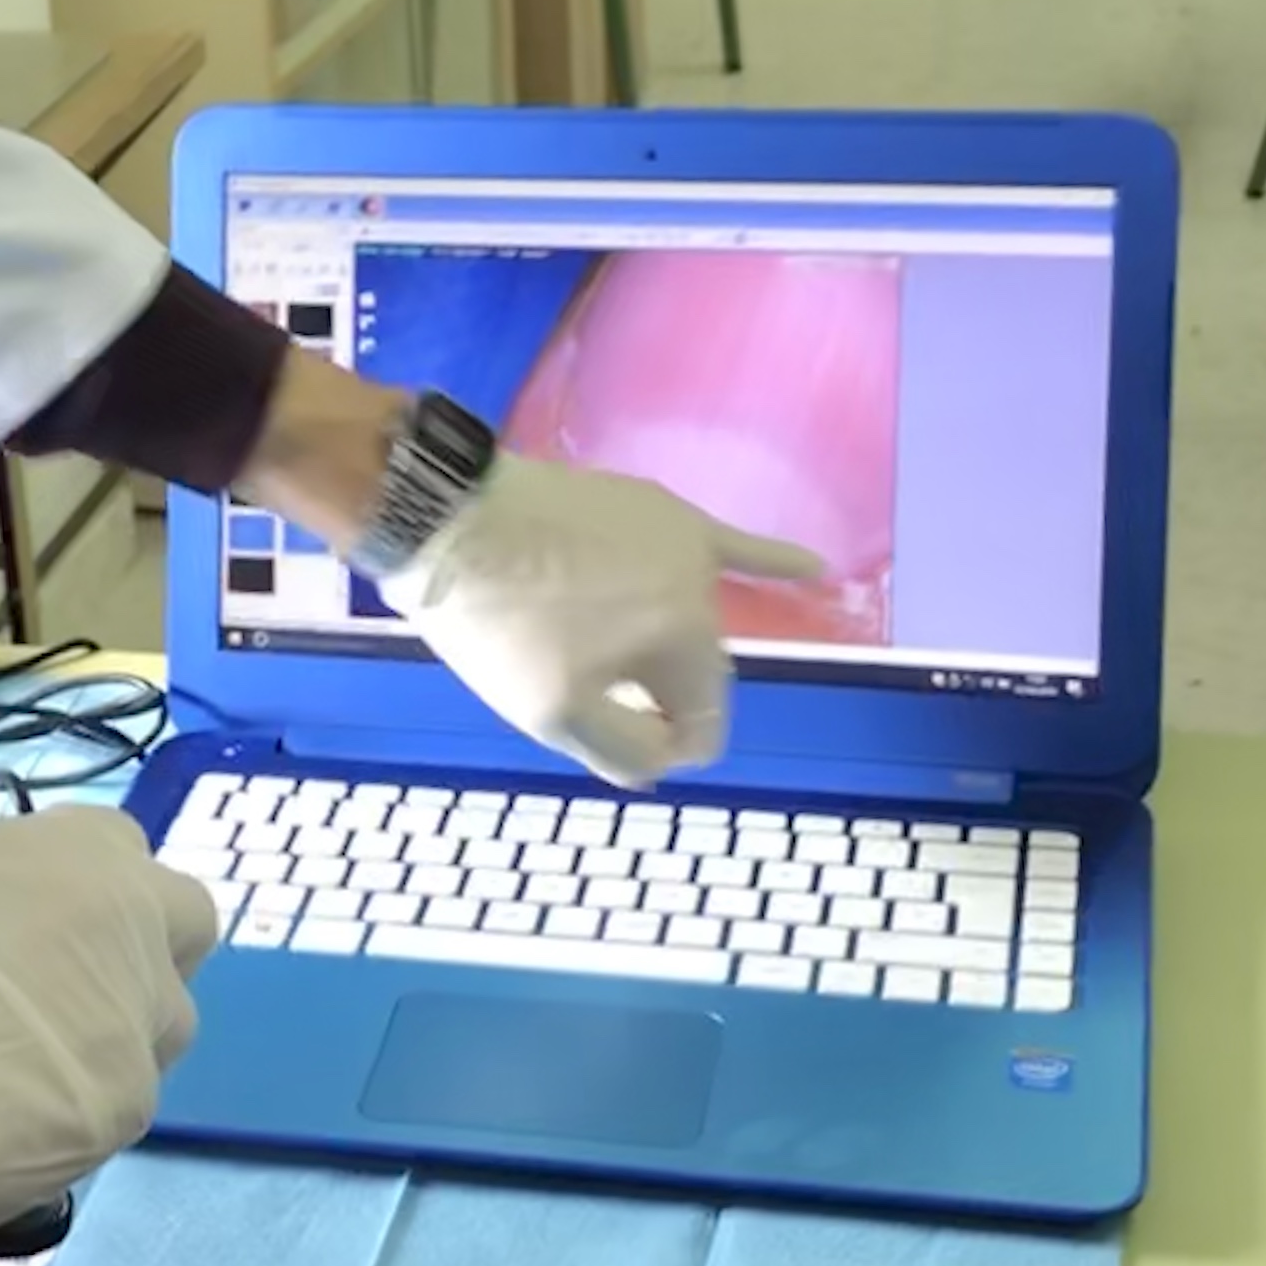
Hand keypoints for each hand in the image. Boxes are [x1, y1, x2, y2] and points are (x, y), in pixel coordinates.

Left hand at [378, 454, 819, 781]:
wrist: (450, 518)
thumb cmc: (497, 623)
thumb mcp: (549, 715)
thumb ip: (625, 751)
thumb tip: (667, 757)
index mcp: (689, 644)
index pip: (702, 727)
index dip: (653, 745)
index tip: (598, 730)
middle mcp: (704, 590)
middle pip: (691, 671)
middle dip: (646, 690)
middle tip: (569, 677)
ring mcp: (683, 543)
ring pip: (683, 619)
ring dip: (652, 640)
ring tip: (589, 633)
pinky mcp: (656, 508)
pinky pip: (729, 541)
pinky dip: (771, 561)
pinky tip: (815, 569)